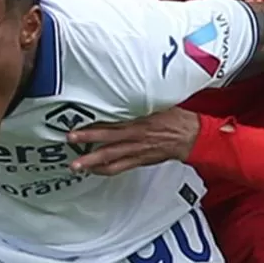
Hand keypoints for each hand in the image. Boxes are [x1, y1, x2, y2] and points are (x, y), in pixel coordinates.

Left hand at [68, 108, 200, 176]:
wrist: (193, 138)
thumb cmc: (177, 119)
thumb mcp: (158, 104)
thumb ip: (139, 103)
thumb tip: (123, 92)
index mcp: (140, 124)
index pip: (112, 127)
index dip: (93, 130)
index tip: (76, 130)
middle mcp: (136, 140)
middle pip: (108, 144)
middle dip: (87, 146)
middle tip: (71, 145)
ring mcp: (138, 153)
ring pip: (111, 161)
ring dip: (92, 164)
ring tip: (76, 166)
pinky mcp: (141, 161)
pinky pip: (120, 168)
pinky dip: (106, 169)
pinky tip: (94, 170)